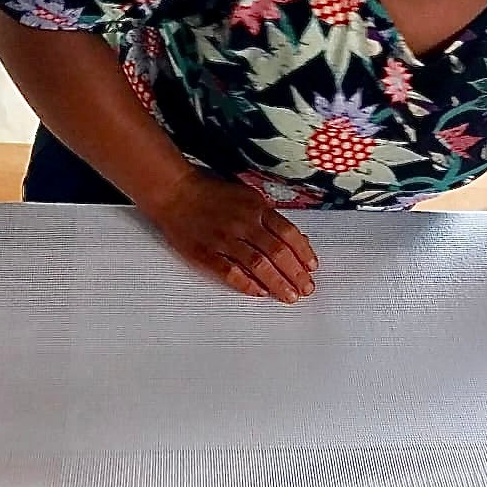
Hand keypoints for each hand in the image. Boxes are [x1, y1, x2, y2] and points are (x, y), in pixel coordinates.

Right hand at [142, 172, 316, 302]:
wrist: (174, 191)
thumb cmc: (210, 192)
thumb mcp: (246, 195)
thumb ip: (267, 216)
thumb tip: (291, 238)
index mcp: (256, 208)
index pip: (289, 234)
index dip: (304, 253)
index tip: (312, 268)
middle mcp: (243, 224)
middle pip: (278, 252)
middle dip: (296, 273)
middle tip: (305, 288)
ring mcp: (224, 239)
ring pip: (259, 265)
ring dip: (278, 283)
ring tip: (289, 296)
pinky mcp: (206, 253)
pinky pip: (230, 272)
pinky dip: (247, 284)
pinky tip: (260, 293)